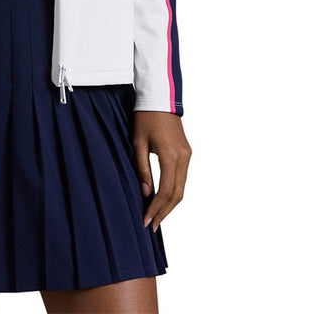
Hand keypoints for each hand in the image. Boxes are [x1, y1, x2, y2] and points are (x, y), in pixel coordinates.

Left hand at [131, 111, 191, 231]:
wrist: (159, 98)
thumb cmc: (144, 118)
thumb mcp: (137, 143)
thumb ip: (142, 169)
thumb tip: (146, 193)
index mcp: (170, 155)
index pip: (166, 191)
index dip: (156, 208)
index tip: (146, 220)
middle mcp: (183, 158)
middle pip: (178, 194)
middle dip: (164, 212)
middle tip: (151, 225)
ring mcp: (187, 155)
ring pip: (182, 188)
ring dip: (170, 204)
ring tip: (156, 216)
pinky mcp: (186, 153)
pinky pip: (182, 178)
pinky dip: (174, 191)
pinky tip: (163, 198)